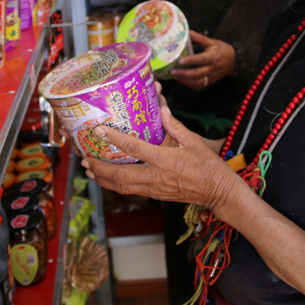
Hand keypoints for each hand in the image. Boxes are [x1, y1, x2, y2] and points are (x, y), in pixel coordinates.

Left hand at [81, 105, 238, 211]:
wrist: (218, 192)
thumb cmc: (209, 167)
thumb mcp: (194, 142)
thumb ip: (175, 126)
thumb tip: (162, 109)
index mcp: (165, 160)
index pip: (134, 148)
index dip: (114, 138)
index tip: (100, 130)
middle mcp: (156, 176)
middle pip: (120, 175)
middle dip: (99, 168)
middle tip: (85, 159)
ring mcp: (154, 188)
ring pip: (122, 186)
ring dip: (103, 179)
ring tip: (89, 170)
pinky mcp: (155, 195)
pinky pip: (130, 191)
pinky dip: (114, 185)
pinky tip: (106, 179)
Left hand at [171, 31, 235, 90]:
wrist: (233, 61)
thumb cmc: (220, 49)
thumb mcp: (212, 42)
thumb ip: (199, 38)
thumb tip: (187, 31)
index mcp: (213, 57)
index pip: (201, 60)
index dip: (191, 61)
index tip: (180, 60)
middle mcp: (212, 68)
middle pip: (198, 74)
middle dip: (184, 74)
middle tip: (173, 71)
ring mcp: (211, 77)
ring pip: (198, 82)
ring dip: (185, 80)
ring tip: (174, 75)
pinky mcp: (209, 82)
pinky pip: (199, 86)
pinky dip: (188, 84)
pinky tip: (181, 79)